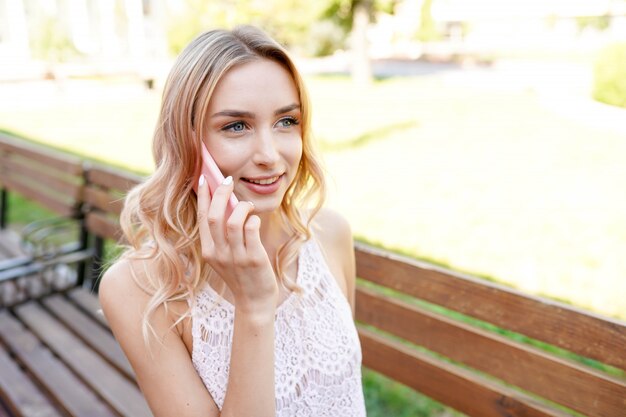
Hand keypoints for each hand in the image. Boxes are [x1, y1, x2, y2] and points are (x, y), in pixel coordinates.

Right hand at [196, 175, 277, 315]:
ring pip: (233, 221)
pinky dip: (253, 219)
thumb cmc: (242, 275)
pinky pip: (251, 229)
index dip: (202, 196)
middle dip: (220, 193)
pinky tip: (255, 220)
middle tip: (228, 180)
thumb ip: (222, 236)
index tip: (204, 179)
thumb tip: (226, 204)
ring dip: (241, 207)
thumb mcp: (225, 257)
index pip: (202, 218)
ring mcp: (236, 257)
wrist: (254, 303)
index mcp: (208, 251)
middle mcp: (219, 254)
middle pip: (214, 216)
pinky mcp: (254, 259)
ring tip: (247, 205)